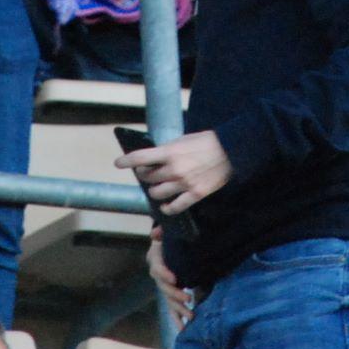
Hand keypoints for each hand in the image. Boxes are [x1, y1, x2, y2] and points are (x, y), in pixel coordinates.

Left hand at [117, 130, 232, 215]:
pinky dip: (167, 208)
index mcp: (170, 152)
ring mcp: (184, 183)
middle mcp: (174, 169)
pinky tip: (166, 206)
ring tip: (158, 187)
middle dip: (145, 175)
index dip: (127, 161)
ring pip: (157, 194)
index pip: (141, 157)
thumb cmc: (206, 142)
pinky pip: (175, 207)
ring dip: (154, 191)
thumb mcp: (183, 140)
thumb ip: (167, 150)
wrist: (230, 150)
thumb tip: (153, 159)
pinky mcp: (195, 194)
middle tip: (148, 173)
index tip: (118, 163)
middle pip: (148, 178)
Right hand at [147, 228, 193, 327]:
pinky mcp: (171, 295)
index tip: (174, 279)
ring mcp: (164, 286)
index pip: (156, 267)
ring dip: (178, 310)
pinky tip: (183, 329)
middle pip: (163, 288)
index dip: (164, 273)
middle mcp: (158, 274)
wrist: (175, 244)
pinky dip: (177, 319)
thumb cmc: (172, 237)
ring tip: (191, 316)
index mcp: (156, 258)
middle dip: (174, 295)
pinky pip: (172, 309)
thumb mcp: (169, 231)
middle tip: (187, 299)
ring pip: (169, 300)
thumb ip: (163, 231)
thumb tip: (156, 233)